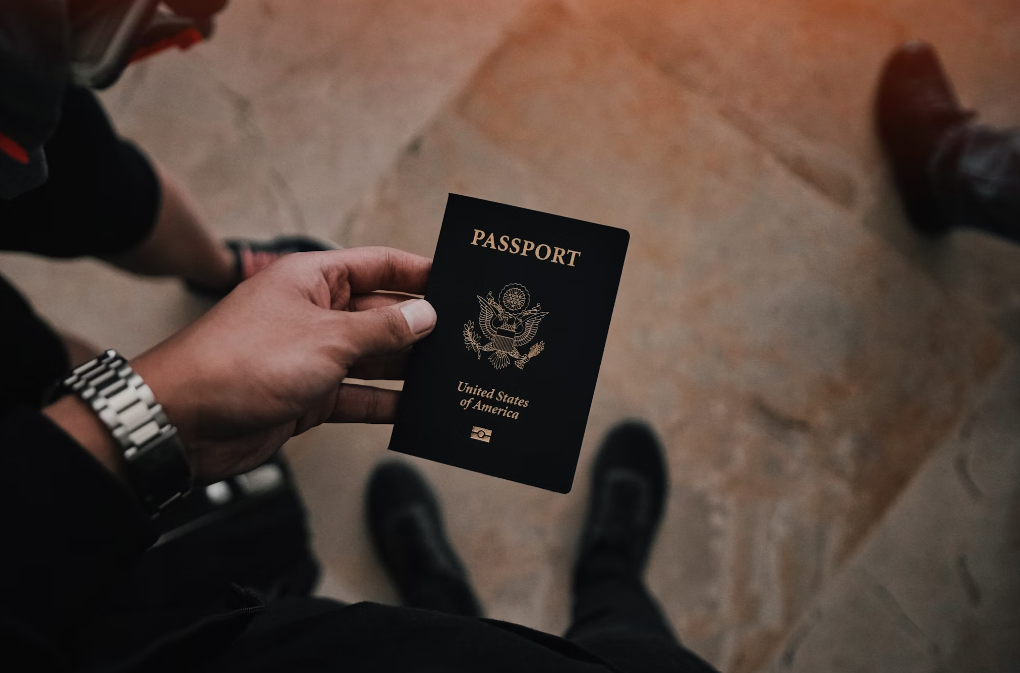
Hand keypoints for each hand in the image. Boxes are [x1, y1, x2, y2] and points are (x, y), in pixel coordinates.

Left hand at [129, 247, 434, 483]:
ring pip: (372, 357)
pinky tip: (416, 409)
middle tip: (466, 337)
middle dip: (420, 326)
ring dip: (407, 367)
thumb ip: (382, 328)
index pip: (379, 265)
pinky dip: (384, 403)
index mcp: (314, 279)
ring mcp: (311, 356)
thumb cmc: (243, 362)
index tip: (459, 282)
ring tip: (451, 374)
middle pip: (380, 313)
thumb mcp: (327, 339)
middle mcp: (315, 313)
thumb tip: (426, 314)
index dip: (419, 272)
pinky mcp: (307, 395)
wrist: (183, 421)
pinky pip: (357, 395)